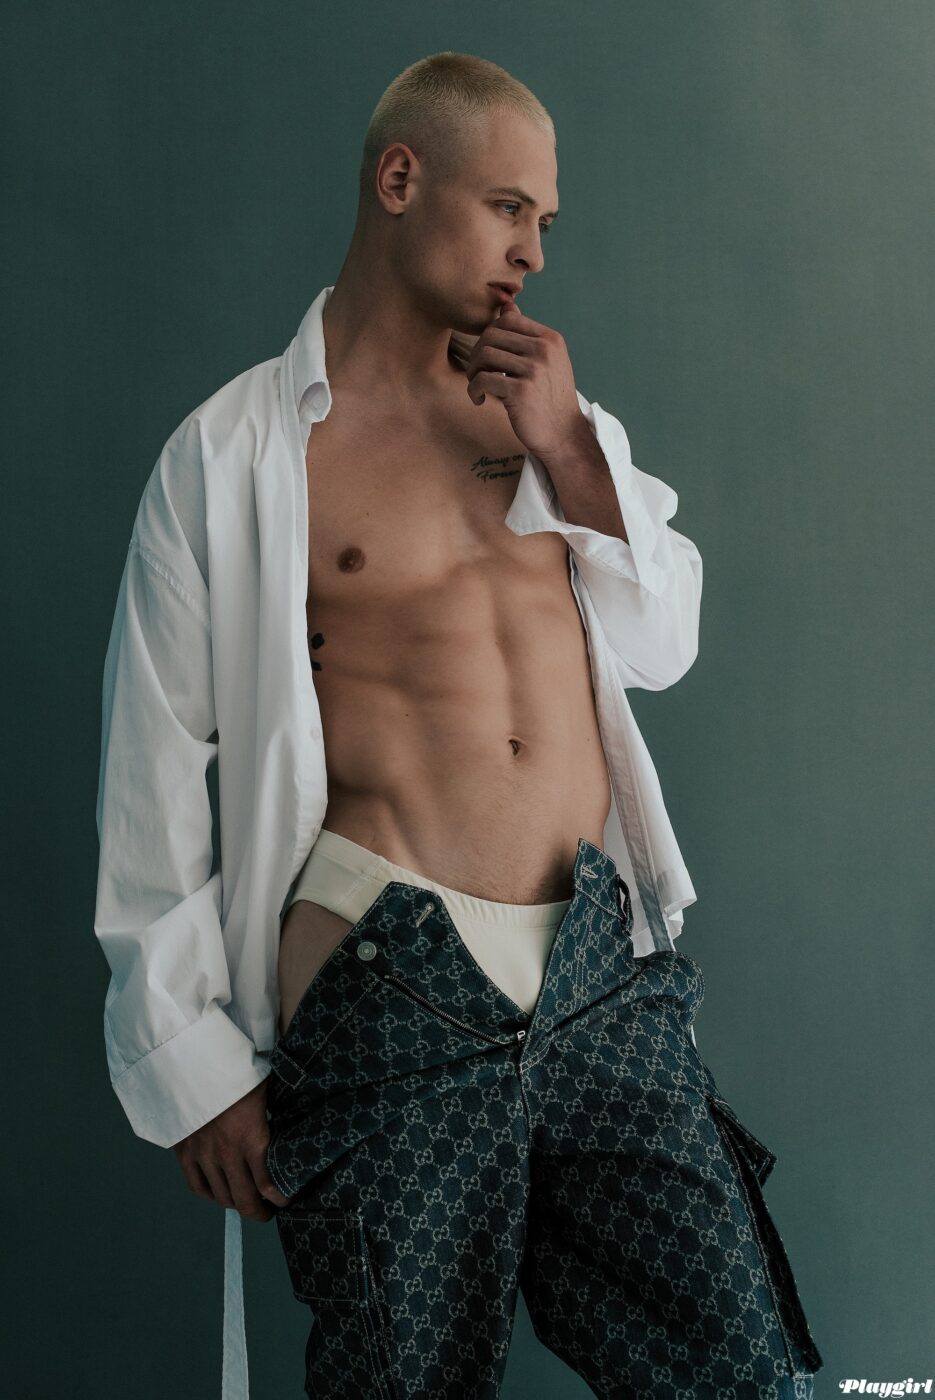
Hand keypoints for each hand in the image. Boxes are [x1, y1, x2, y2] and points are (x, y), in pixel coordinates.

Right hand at [172, 1078, 292, 1221]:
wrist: (195, 1062)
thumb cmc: (236, 1072)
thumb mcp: (265, 1091)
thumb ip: (275, 1114)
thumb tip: (294, 1125)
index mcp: (251, 1137)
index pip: (268, 1186)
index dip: (278, 1199)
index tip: (284, 1201)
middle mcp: (227, 1153)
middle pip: (244, 1200)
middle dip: (259, 1212)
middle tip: (267, 1211)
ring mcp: (203, 1155)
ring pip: (222, 1197)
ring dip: (236, 1204)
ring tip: (246, 1201)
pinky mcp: (184, 1152)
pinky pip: (197, 1186)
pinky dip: (210, 1195)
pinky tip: (220, 1193)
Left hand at [463, 297, 588, 465]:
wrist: (563, 435)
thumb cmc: (550, 399)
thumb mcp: (547, 362)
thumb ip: (526, 336)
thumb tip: (507, 306)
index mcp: (550, 339)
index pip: (508, 319)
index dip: (490, 335)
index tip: (488, 356)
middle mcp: (544, 350)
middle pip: (492, 334)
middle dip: (477, 353)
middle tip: (477, 372)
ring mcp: (534, 369)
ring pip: (484, 355)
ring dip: (472, 371)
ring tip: (478, 386)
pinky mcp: (521, 391)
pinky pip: (482, 379)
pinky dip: (474, 390)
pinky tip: (479, 399)